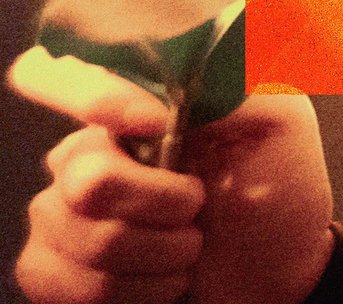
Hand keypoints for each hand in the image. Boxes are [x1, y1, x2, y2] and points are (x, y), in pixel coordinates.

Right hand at [11, 49, 333, 303]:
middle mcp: (93, 146)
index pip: (55, 71)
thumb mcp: (278, 120)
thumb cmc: (277, 185)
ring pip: (74, 231)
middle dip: (154, 202)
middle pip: (80, 171)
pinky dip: (125, 291)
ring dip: (152, 252)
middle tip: (195, 204)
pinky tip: (161, 280)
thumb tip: (175, 75)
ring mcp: (67, 207)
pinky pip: (54, 278)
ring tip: (189, 245)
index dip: (88, 94)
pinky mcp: (58, 265)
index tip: (153, 122)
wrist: (278, 269)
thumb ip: (230, 82)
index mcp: (136, 100)